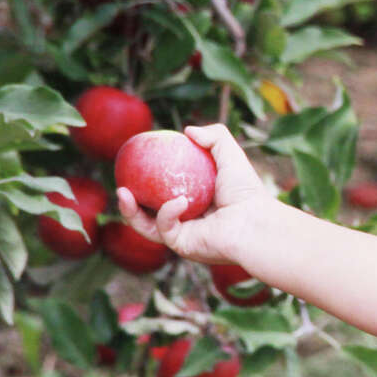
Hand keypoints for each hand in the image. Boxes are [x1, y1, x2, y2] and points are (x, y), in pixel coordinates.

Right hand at [116, 123, 268, 263]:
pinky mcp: (183, 246)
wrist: (255, 221)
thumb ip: (214, 136)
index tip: (135, 164)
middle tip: (120, 183)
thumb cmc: (246, 191)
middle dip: (130, 201)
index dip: (148, 180)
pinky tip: (178, 202)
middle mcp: (188, 220)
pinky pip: (164, 228)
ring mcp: (184, 235)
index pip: (165, 191)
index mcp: (197, 201)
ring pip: (147, 225)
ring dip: (130, 212)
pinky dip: (167, 213)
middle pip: (149, 211)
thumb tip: (188, 130)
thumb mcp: (230, 154)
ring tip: (122, 192)